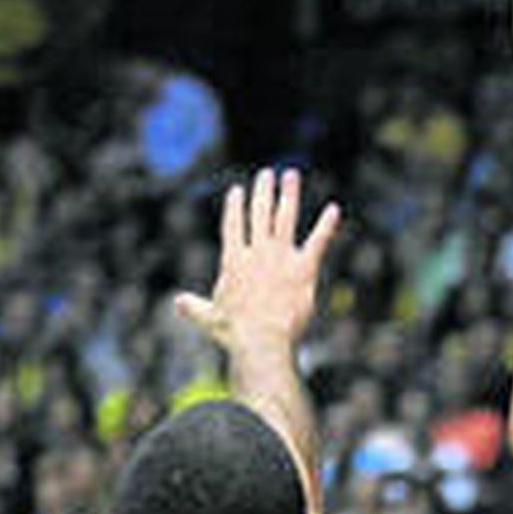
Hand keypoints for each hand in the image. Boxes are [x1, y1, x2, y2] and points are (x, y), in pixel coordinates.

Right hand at [175, 168, 339, 353]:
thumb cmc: (234, 332)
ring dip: (288, 194)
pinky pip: (318, 241)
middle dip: (263, 191)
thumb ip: (193, 307)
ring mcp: (281, 258)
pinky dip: (327, 225)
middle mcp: (257, 252)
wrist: (261, 339)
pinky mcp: (304, 269)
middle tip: (267, 174)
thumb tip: (178, 302)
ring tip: (291, 175)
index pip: (233, 225)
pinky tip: (334, 210)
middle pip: (260, 213)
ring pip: (285, 217)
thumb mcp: (208, 318)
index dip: (236, 207)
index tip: (238, 190)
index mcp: (233, 260)